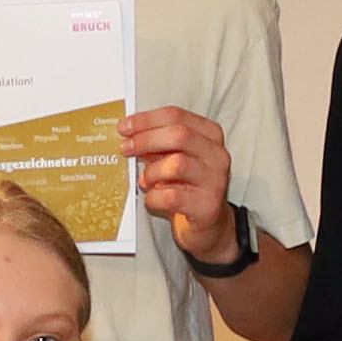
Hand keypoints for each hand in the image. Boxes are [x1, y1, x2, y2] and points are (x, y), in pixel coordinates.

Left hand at [122, 104, 235, 250]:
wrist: (207, 224)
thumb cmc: (187, 186)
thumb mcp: (174, 158)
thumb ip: (157, 144)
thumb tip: (128, 132)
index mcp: (210, 135)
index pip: (176, 116)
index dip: (146, 120)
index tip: (124, 127)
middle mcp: (218, 155)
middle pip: (179, 135)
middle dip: (146, 140)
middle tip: (125, 148)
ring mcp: (215, 181)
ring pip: (177, 164)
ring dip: (152, 172)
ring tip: (144, 180)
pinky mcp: (207, 207)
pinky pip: (172, 197)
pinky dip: (154, 197)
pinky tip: (152, 198)